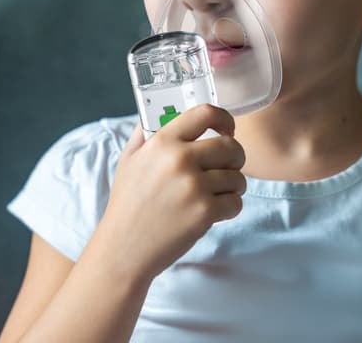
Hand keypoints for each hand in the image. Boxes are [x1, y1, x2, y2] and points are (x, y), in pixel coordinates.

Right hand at [97, 104, 245, 281]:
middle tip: (228, 167)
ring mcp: (193, 186)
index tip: (228, 130)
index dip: (225, 119)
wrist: (123, 249)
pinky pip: (236, 202)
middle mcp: (179, 159)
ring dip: (234, 187)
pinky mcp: (204, 212)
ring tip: (217, 194)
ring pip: (238, 177)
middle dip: (236, 157)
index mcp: (163, 141)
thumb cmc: (128, 204)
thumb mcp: (129, 160)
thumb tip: (157, 111)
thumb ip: (145, 133)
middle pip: (231, 146)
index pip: (206, 113)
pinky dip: (231, 207)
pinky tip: (214, 211)